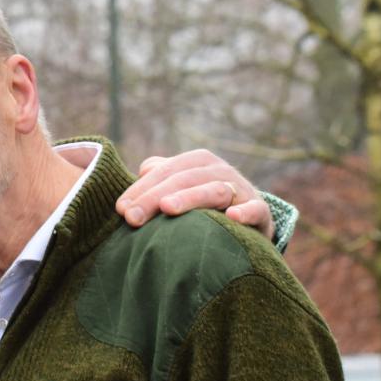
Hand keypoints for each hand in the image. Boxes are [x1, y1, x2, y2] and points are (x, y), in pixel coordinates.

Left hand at [117, 150, 272, 240]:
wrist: (247, 218)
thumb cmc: (201, 203)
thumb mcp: (179, 185)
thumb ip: (159, 175)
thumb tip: (143, 171)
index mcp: (197, 162)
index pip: (165, 171)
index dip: (141, 189)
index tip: (120, 209)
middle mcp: (220, 171)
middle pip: (184, 180)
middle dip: (154, 198)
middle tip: (132, 218)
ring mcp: (242, 190)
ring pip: (215, 191)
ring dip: (191, 198)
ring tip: (167, 208)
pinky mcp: (261, 212)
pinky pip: (256, 210)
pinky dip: (246, 212)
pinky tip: (232, 217)